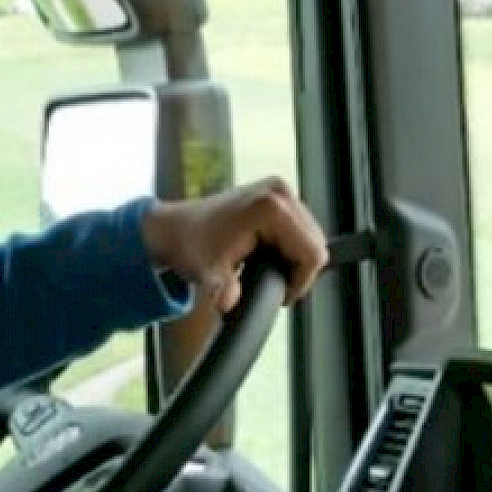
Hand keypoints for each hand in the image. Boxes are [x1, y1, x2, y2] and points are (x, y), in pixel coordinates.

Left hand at [141, 177, 328, 311]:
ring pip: (310, 235)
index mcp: (270, 208)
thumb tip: (229, 303)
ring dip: (294, 258)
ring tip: (266, 269)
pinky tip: (268, 255)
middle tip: (271, 283)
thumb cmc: (190, 246)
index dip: (301, 280)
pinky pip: (299, 227)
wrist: (175, 228)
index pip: (312, 252)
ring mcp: (278, 189)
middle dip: (297, 269)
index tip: (280, 294)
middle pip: (315, 243)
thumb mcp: (210, 274)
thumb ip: (225, 289)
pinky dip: (289, 245)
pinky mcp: (276, 193)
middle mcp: (279, 192)